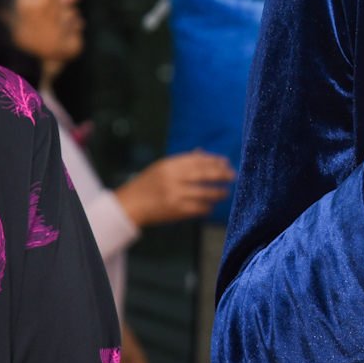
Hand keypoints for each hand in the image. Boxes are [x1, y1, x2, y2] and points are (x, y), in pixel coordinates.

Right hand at [114, 149, 234, 226]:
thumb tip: (203, 152)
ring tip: (225, 193)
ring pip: (203, 193)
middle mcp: (173, 178)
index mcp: (169, 165)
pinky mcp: (175, 210)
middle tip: (232, 176)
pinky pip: (197, 208)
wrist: (130, 204)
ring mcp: (174, 194)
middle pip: (204, 174)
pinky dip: (206, 207)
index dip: (214, 161)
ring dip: (217, 192)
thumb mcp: (161, 167)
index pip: (198, 160)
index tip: (226, 163)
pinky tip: (210, 206)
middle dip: (221, 175)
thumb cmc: (148, 184)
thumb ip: (183, 161)